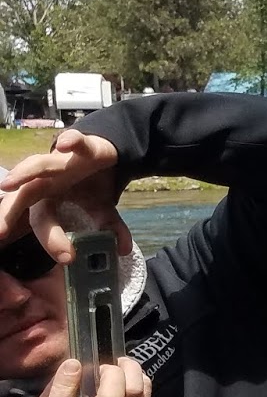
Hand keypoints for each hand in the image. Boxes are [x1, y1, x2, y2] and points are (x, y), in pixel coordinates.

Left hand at [0, 128, 127, 262]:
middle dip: (8, 213)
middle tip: (0, 232)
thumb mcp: (102, 211)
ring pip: (38, 165)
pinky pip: (75, 141)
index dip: (45, 238)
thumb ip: (110, 230)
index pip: (39, 221)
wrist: (104, 154)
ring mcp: (62, 162)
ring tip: (7, 184)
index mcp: (48, 200)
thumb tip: (123, 251)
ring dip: (23, 172)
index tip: (55, 255)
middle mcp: (47, 181)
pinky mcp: (82, 147)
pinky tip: (64, 145)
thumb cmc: (92, 186)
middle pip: (25, 196)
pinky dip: (69, 141)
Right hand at [37, 357, 149, 396]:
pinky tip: (128, 375)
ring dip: (128, 369)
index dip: (65, 384)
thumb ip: (57, 384)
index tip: (73, 364)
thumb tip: (75, 364)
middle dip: (109, 373)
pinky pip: (145, 390)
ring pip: (134, 391)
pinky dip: (138, 376)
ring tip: (119, 365)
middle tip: (103, 367)